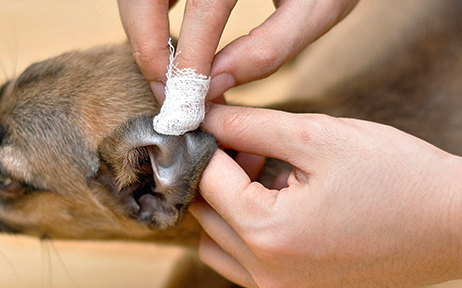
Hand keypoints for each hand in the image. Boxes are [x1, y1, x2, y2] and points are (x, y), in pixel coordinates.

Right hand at [117, 0, 358, 101]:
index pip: (203, 10)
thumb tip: (217, 85)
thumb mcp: (317, 7)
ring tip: (170, 74)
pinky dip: (149, 16)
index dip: (188, 62)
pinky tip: (172, 40)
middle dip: (148, 51)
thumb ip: (270, 48)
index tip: (187, 104)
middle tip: (167, 94)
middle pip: (143, 0)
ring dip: (145, 35)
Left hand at [190, 105, 461, 287]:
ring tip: (270, 181)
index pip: (206, 180)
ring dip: (230, 210)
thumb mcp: (318, 136)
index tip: (221, 125)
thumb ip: (250, 126)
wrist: (457, 224)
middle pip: (208, 216)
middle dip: (220, 176)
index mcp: (268, 232)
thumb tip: (205, 119)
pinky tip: (287, 211)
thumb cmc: (397, 174)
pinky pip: (252, 269)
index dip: (210, 145)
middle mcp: (270, 274)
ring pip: (222, 248)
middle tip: (253, 150)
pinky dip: (253, 239)